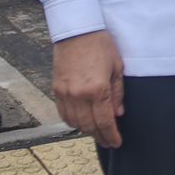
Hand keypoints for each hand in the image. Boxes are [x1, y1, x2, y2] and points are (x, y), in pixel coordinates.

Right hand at [52, 30, 124, 147]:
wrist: (77, 31)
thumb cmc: (101, 45)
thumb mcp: (117, 67)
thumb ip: (117, 93)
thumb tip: (118, 113)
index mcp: (97, 89)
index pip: (105, 121)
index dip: (111, 135)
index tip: (116, 143)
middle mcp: (79, 95)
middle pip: (88, 126)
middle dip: (100, 136)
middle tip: (108, 141)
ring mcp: (65, 93)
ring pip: (74, 123)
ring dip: (86, 130)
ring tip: (97, 132)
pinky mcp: (56, 90)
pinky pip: (63, 113)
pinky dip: (72, 121)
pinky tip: (81, 121)